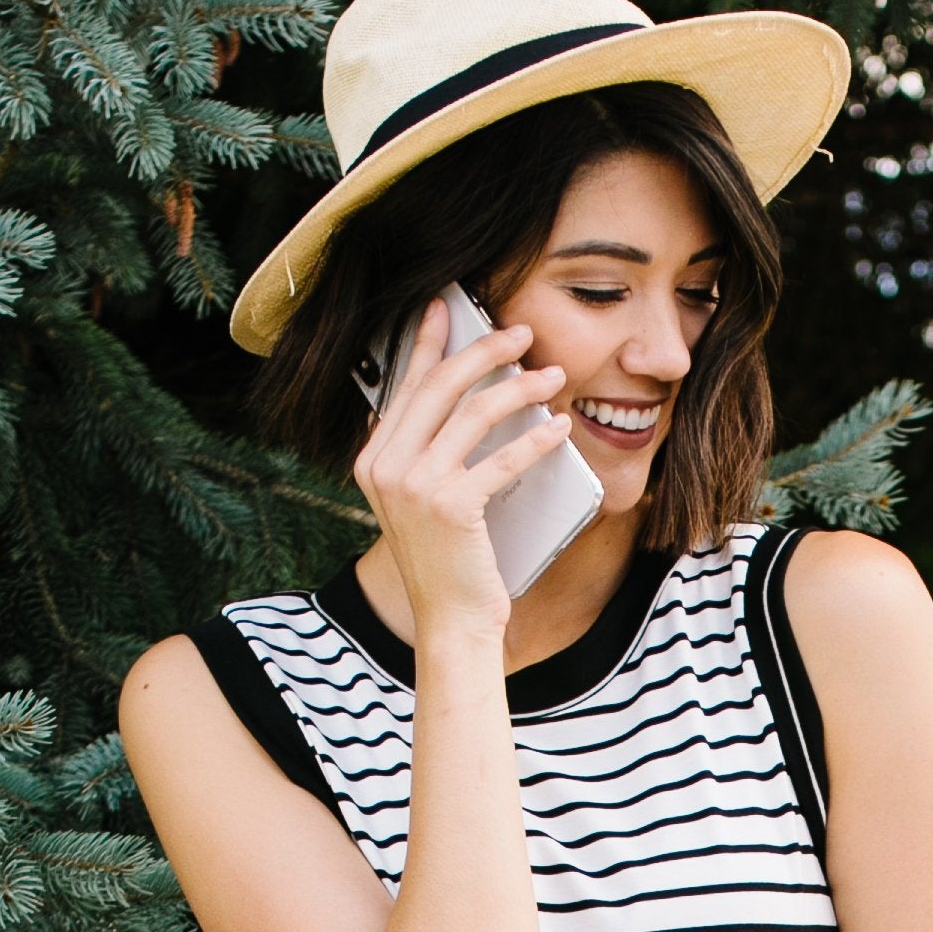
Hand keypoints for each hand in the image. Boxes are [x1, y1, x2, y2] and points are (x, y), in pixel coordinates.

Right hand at [351, 296, 569, 641]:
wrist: (450, 623)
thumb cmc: (447, 564)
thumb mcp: (421, 502)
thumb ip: (424, 456)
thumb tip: (457, 403)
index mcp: (374, 460)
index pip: (406, 387)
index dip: (429, 343)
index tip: (447, 308)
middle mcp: (386, 467)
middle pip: (440, 386)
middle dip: (483, 351)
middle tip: (520, 333)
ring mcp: (415, 485)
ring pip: (474, 412)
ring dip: (520, 387)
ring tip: (552, 376)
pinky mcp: (451, 505)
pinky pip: (503, 456)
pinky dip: (537, 438)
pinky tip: (559, 427)